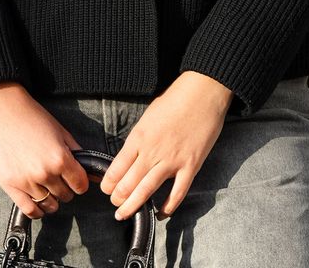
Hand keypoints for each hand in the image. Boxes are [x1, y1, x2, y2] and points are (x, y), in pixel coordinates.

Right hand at [0, 81, 89, 218]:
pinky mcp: (10, 186)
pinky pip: (29, 210)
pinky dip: (37, 211)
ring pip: (49, 204)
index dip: (80, 182)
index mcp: (60, 158)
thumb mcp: (61, 131)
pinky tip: (39, 203)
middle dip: (66, 188)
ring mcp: (26, 181)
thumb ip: (77, 152)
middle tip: (60, 179)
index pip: (80, 185)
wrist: (4, 112)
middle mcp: (44, 173)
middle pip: (65, 195)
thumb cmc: (33, 118)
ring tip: (48, 188)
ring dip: (52, 199)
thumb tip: (92, 172)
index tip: (76, 179)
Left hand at [99, 71, 233, 221]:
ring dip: (133, 205)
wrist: (202, 93)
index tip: (106, 188)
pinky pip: (177, 193)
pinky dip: (168, 207)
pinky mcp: (190, 166)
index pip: (117, 167)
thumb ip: (140, 137)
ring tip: (124, 214)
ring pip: (147, 191)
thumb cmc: (175, 99)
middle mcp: (152, 151)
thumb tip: (131, 154)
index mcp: (139, 137)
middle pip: (128, 183)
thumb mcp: (148, 115)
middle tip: (115, 204)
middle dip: (118, 198)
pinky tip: (160, 213)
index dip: (108, 182)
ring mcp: (172, 161)